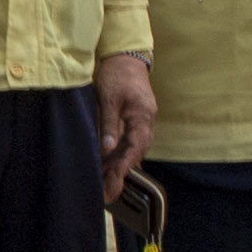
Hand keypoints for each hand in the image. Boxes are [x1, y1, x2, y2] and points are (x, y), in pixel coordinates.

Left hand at [91, 50, 157, 194]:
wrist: (125, 57)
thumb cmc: (116, 74)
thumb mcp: (108, 97)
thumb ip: (109, 124)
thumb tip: (107, 150)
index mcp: (143, 116)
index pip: (134, 148)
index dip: (123, 168)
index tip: (113, 184)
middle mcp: (146, 122)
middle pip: (135, 154)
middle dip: (121, 174)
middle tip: (106, 194)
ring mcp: (143, 122)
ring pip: (133, 151)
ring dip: (120, 167)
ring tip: (104, 185)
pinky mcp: (136, 122)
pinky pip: (130, 143)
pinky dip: (120, 156)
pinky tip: (108, 166)